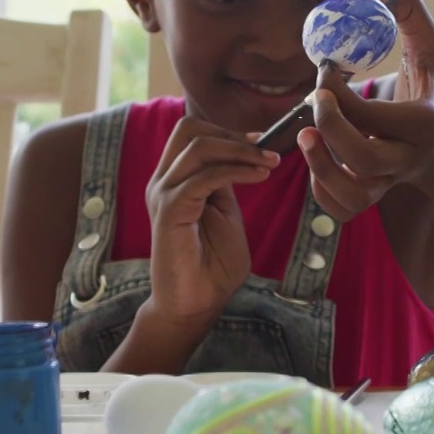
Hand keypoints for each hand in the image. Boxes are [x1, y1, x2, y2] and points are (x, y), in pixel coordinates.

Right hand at [144, 116, 279, 327]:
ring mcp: (163, 194)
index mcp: (175, 179)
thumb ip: (225, 184)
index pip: (192, 133)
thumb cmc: (212, 265)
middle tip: (264, 148)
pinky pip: (204, 177)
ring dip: (240, 150)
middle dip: (231, 133)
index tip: (263, 141)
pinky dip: (236, 171)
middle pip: (188, 129)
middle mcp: (163, 181)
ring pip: (198, 147)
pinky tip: (259, 176)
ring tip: (269, 162)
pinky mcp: (169, 211)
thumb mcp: (225, 213)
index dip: (228, 131)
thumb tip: (242, 154)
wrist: (195, 305)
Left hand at [296, 0, 433, 220]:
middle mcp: (407, 159)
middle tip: (315, 98)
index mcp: (424, 124)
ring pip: (352, 195)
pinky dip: (320, 189)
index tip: (326, 65)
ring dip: (319, 166)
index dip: (339, 90)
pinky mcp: (371, 198)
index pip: (374, 114)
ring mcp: (389, 183)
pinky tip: (317, 155)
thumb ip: (410, 13)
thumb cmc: (433, 90)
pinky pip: (341, 209)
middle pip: (364, 160)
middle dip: (331, 129)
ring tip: (305, 134)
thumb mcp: (431, 49)